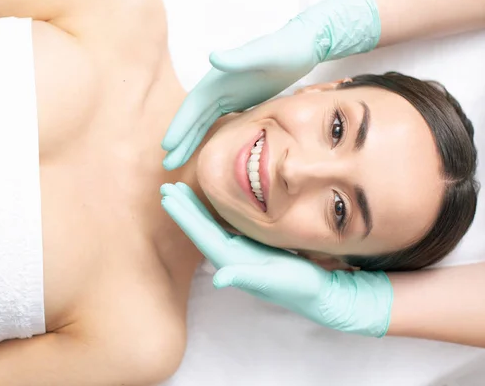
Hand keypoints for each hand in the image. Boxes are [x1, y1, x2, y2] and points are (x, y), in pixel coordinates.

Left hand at [160, 182, 392, 336]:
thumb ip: (248, 278)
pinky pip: (226, 228)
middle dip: (183, 209)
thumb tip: (218, 279)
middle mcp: (232, 258)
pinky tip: (210, 206)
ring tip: (180, 192)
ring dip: (195, 210)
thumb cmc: (301, 287)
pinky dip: (214, 215)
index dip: (184, 215)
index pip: (202, 234)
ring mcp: (241, 254)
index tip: (167, 196)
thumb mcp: (277, 280)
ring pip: (211, 227)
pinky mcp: (252, 250)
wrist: (320, 296)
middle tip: (165, 187)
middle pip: (201, 229)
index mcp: (234, 262)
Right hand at [162, 0, 380, 169]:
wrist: (302, 44)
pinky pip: (218, 122)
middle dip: (179, 140)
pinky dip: (208, 136)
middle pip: (193, 118)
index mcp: (218, 79)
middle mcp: (218, 87)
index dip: (179, 127)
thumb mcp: (264, 54)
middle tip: (168, 164)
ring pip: (203, 122)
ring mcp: (229, 94)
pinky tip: (207, 149)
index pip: (192, 107)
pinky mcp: (241, 100)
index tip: (167, 147)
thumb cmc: (285, 48)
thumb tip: (213, 57)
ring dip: (190, 141)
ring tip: (178, 161)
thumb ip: (239, 58)